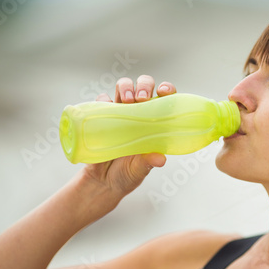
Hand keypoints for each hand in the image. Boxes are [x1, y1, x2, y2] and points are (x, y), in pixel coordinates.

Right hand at [81, 75, 176, 196]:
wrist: (103, 183)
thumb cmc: (127, 174)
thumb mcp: (140, 170)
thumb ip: (148, 162)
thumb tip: (160, 158)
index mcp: (155, 124)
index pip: (165, 99)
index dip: (167, 89)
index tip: (163, 91)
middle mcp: (139, 114)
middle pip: (144, 87)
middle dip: (144, 86)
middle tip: (141, 99)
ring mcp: (120, 114)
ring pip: (123, 87)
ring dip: (126, 87)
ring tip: (127, 100)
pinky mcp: (102, 117)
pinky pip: (102, 100)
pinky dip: (103, 98)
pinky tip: (106, 105)